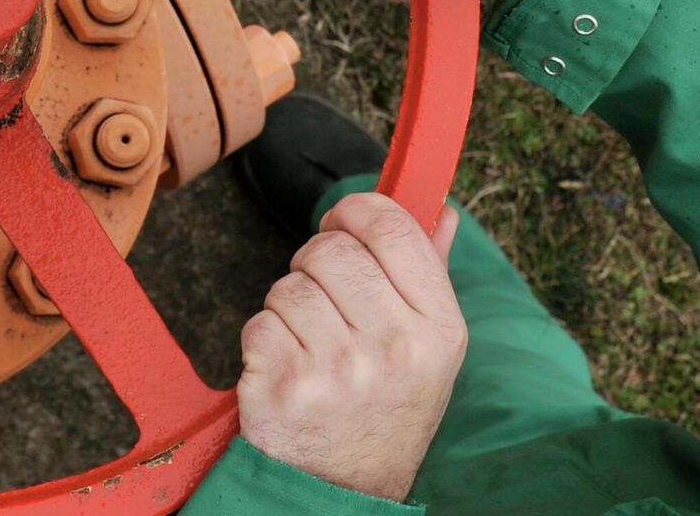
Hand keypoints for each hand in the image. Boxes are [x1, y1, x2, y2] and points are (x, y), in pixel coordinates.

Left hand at [237, 193, 466, 501]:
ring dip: (288, 307)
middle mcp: (395, 347)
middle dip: (315, 263)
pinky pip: (258, 322)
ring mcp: (338, 368)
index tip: (342, 221)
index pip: (393, 228)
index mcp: (440, 329)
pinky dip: (264, 340)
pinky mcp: (286, 386)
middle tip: (325, 300)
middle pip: (330, 249)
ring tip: (311, 345)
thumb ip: (430, 274)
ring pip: (289, 285)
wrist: (346, 492)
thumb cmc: (386, 409)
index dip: (357, 211)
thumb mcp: (429, 351)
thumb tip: (441, 212)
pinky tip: (288, 370)